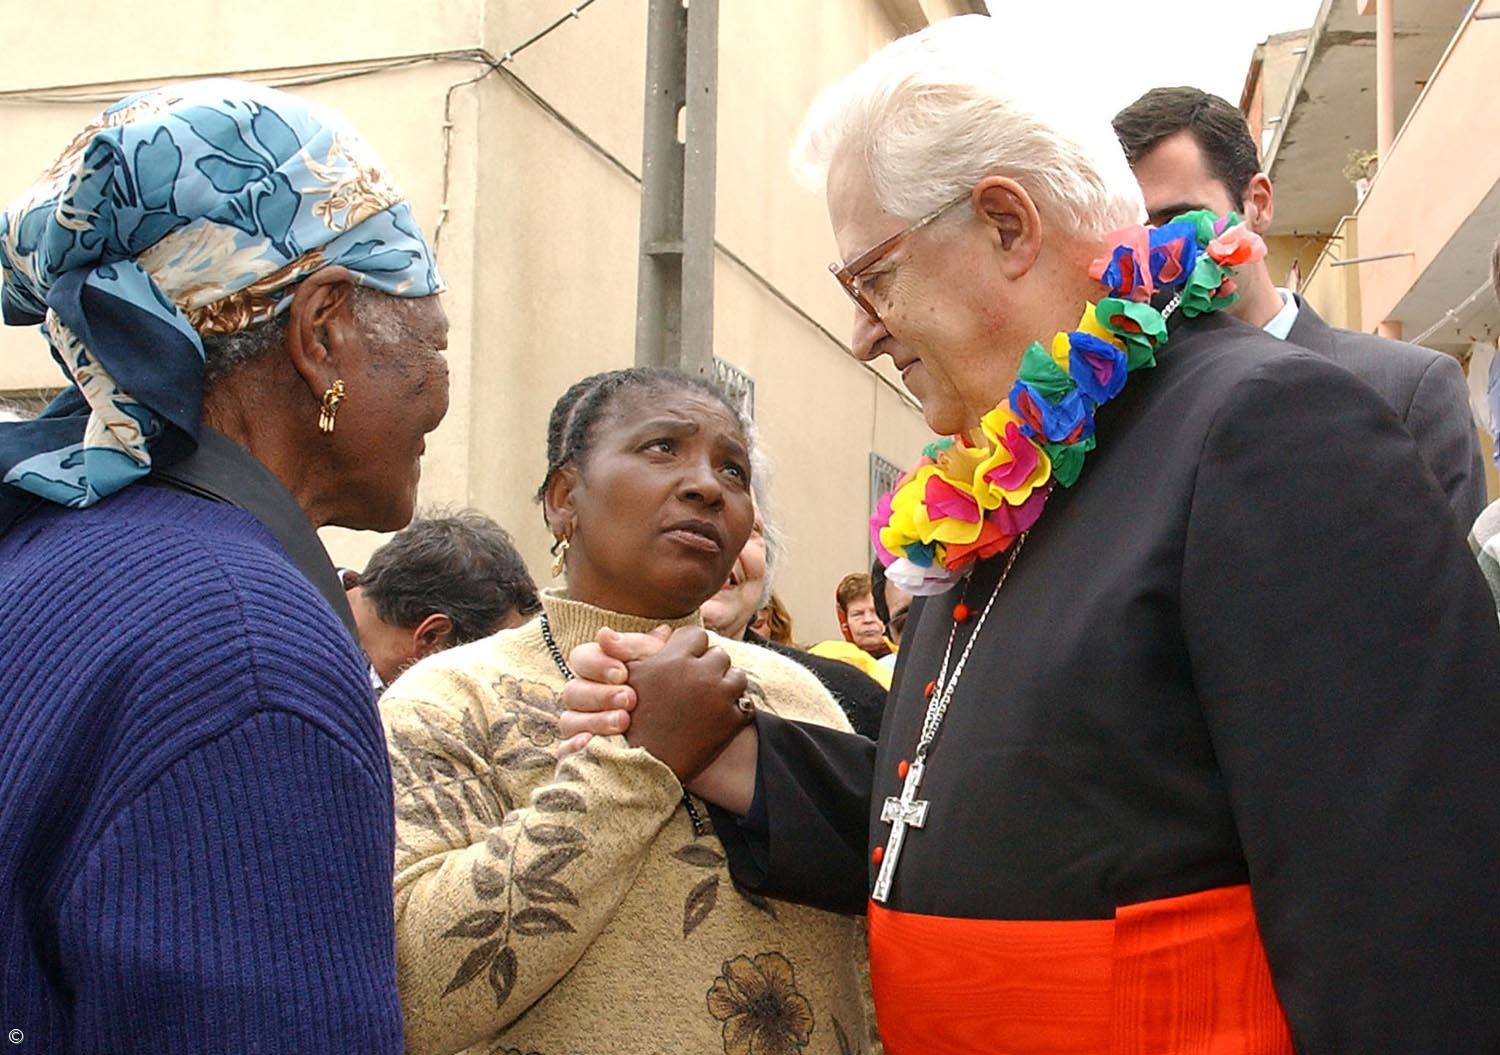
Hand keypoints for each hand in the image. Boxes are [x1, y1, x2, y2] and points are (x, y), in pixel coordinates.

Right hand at [557, 627, 668, 756]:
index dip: (597, 664)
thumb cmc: (663, 689)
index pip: (581, 658)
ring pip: (569, 721)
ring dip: (594, 720)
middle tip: (629, 699)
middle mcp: (582, 695)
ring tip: (623, 723)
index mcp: (596, 668)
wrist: (674, 731)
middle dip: (600, 695)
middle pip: (573, 691)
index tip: (622, 672)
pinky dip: (574, 748)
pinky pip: (565, 751)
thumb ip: (645, 649)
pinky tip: (592, 745)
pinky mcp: (579, 751)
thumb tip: (639, 632)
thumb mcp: (658, 666)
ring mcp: (578, 724)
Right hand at [622, 627, 749, 781]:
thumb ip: (645, 649)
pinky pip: (746, 703)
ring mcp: (719, 697)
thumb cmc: (630, 720)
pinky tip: (719, 716)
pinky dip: (736, 709)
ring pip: (737, 675)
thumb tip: (664, 629)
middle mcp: (700, 673)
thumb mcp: (631, 678)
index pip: (696, 635)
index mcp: (674, 659)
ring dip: (726, 685)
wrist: (644, 767)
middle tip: (696, 683)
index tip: (684, 661)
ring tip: (710, 699)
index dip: (690, 648)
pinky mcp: (732, 721)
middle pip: (719, 654)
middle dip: (709, 666)